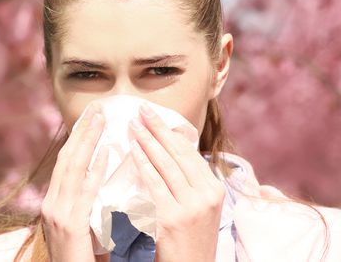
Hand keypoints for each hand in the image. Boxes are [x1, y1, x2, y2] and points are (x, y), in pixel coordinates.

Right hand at [41, 103, 109, 261]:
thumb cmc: (83, 260)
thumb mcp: (82, 227)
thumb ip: (88, 204)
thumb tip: (102, 179)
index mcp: (54, 204)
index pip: (65, 164)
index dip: (77, 140)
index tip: (90, 119)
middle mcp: (52, 205)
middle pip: (66, 160)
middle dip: (82, 133)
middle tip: (97, 109)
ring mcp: (58, 215)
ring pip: (72, 169)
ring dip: (88, 142)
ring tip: (101, 121)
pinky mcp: (69, 226)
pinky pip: (84, 193)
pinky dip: (95, 171)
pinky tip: (106, 154)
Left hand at [129, 103, 224, 261]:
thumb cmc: (189, 239)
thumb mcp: (198, 207)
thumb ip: (187, 181)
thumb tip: (168, 149)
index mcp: (215, 189)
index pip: (189, 153)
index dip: (170, 132)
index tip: (154, 115)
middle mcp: (208, 194)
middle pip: (179, 154)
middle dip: (158, 129)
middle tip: (141, 110)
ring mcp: (192, 206)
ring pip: (166, 165)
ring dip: (148, 140)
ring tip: (133, 124)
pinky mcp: (174, 217)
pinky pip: (155, 184)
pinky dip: (143, 164)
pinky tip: (132, 150)